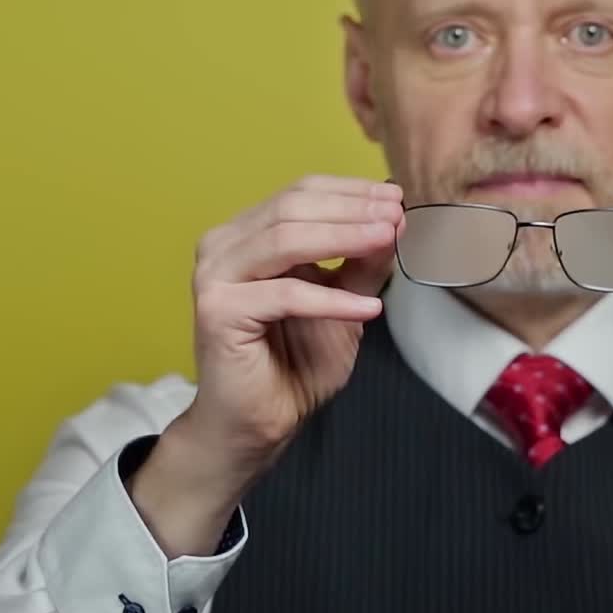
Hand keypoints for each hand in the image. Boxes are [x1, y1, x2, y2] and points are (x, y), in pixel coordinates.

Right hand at [177, 175, 403, 479]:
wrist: (261, 421)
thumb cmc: (295, 363)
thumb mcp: (344, 300)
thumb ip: (362, 262)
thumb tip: (394, 221)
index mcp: (248, 235)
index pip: (300, 194)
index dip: (350, 191)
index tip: (397, 198)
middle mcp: (224, 247)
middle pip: (292, 208)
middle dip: (351, 209)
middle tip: (396, 216)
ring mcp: (215, 276)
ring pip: (286, 240)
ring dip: (344, 238)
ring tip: (388, 240)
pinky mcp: (219, 311)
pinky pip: (285, 295)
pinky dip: (331, 300)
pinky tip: (368, 308)